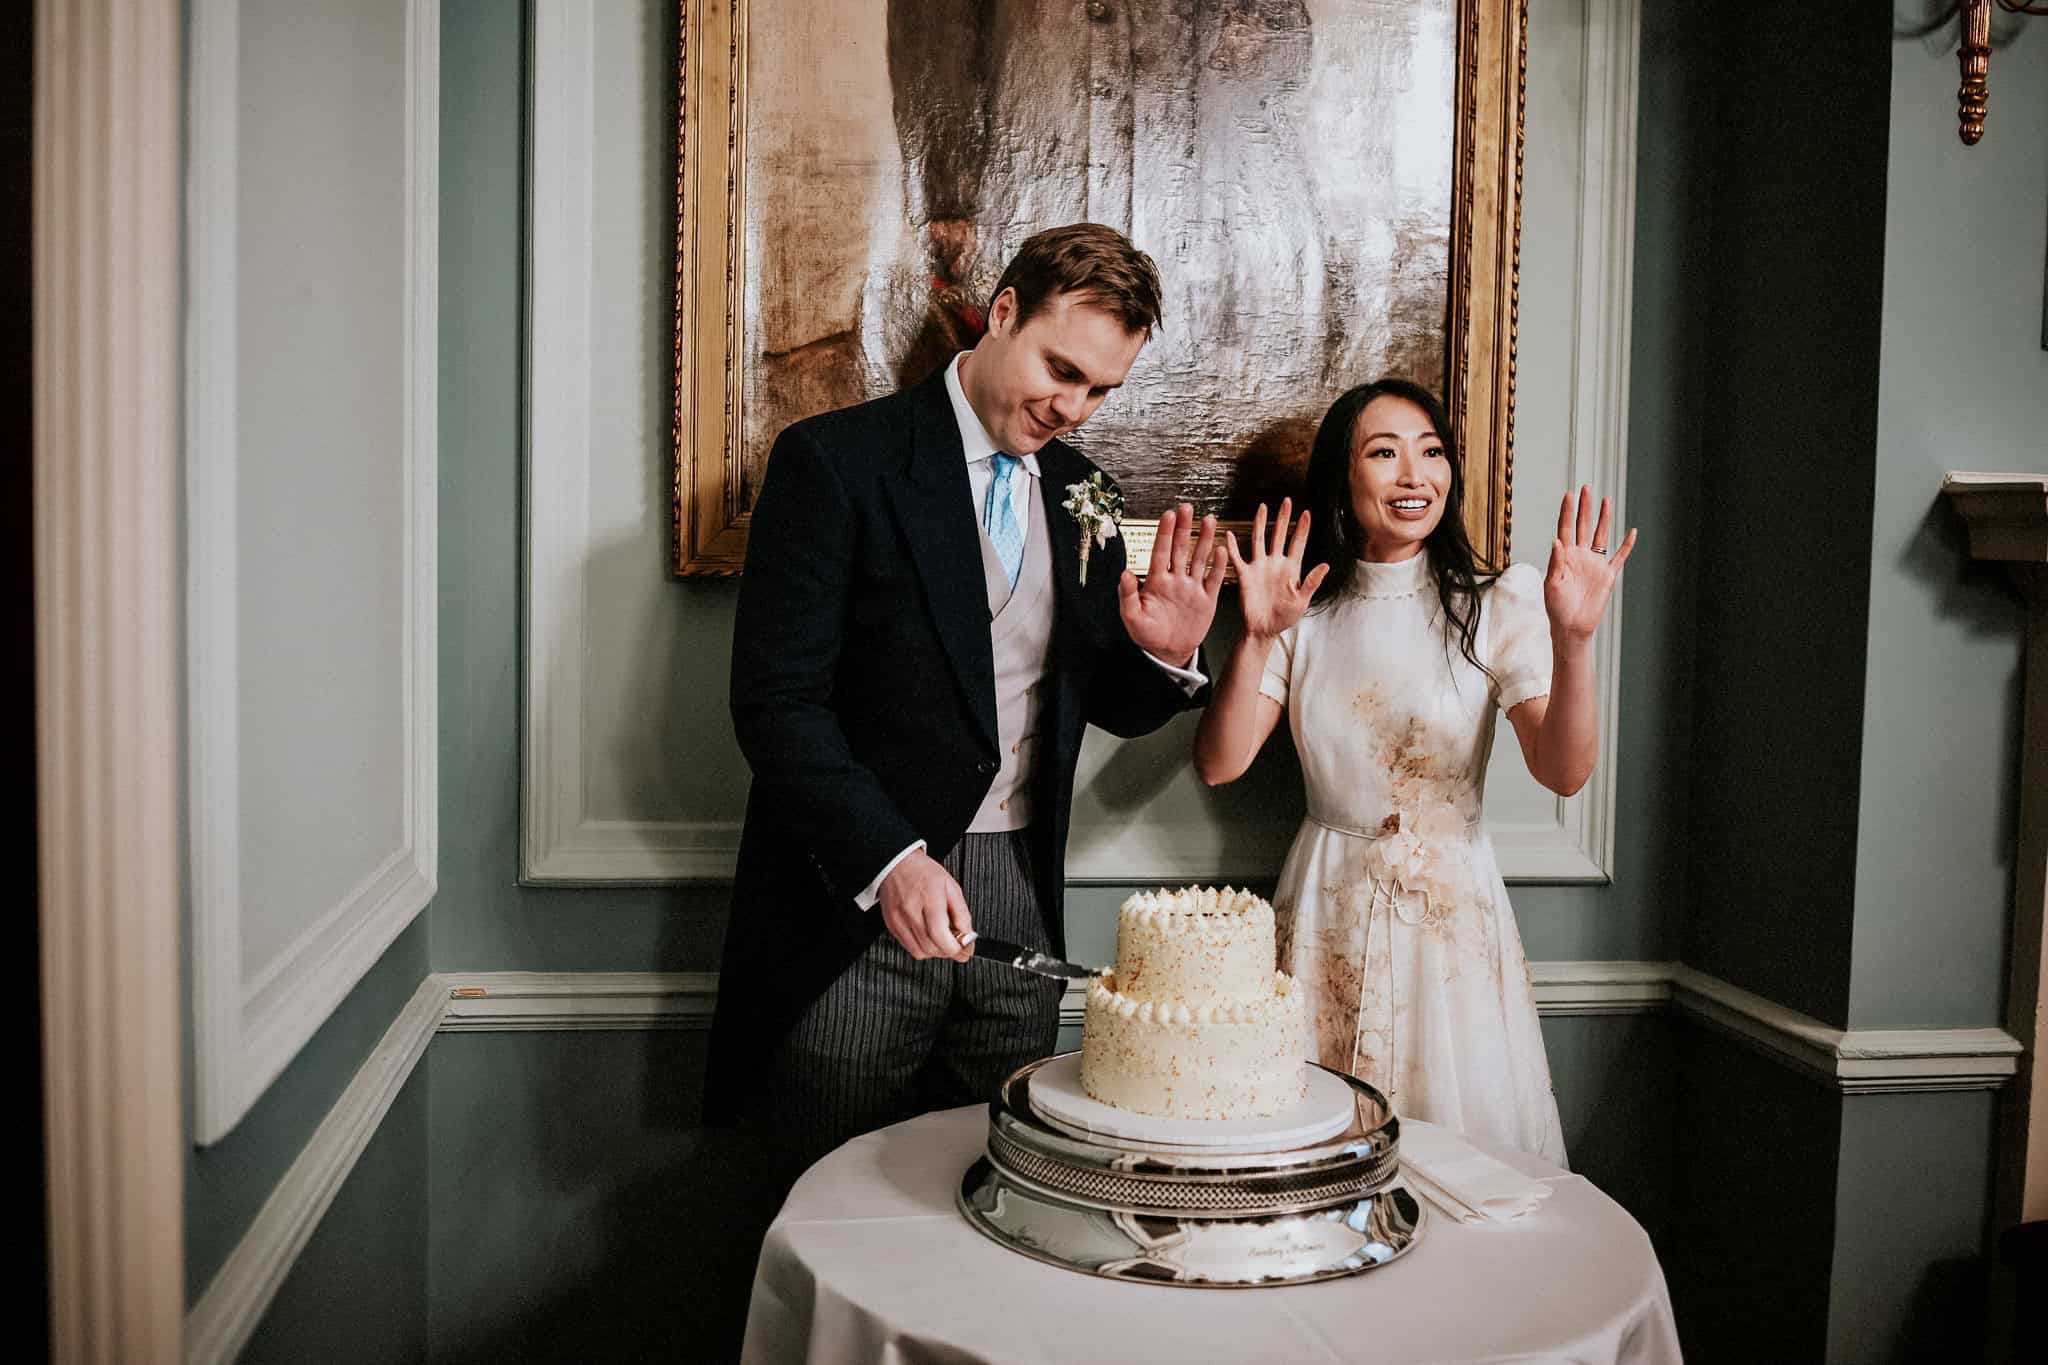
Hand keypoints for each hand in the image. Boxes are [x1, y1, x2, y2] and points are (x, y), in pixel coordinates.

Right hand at [876, 850, 972, 961]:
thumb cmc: (924, 873)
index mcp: (929, 898)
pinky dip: (923, 948)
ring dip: (937, 952)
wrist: (896, 864)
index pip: (940, 934)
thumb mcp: (951, 886)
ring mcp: (899, 920)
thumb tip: (968, 936)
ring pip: (921, 952)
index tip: (966, 949)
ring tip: (943, 939)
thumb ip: (962, 913)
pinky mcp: (892, 926)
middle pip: (932, 947)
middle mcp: (911, 910)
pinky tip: (930, 937)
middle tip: (958, 945)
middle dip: (949, 951)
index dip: (955, 948)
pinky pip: (910, 948)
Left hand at [1117, 503, 1225, 665]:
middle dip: (1184, 528)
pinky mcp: (1207, 599)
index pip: (1160, 553)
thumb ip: (1127, 596)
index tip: (1168, 516)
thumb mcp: (1132, 618)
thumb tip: (1124, 574)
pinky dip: (1218, 565)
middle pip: (1180, 549)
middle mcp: (1175, 580)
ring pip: (1199, 558)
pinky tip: (1221, 550)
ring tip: (1209, 520)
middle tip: (1187, 508)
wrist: (1169, 652)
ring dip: (1204, 540)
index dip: (1164, 534)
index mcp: (1156, 582)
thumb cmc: (1148, 635)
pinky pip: (1214, 579)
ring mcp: (1192, 588)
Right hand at [1224, 498, 1328, 640]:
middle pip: (1279, 535)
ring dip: (1261, 523)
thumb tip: (1325, 565)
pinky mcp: (1245, 575)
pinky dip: (1232, 546)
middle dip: (1283, 518)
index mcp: (1291, 569)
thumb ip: (1312, 582)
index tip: (1306, 513)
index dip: (1302, 528)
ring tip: (1263, 507)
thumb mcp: (1302, 600)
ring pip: (1259, 539)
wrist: (1263, 629)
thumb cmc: (1284, 617)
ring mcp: (1259, 567)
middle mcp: (1275, 564)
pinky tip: (1229, 534)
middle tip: (1286, 501)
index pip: (1298, 543)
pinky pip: (1237, 557)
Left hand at [1545, 485, 1635, 641]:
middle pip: (1583, 526)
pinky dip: (1627, 545)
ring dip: (1604, 518)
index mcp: (1564, 556)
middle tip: (1586, 488)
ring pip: (1601, 535)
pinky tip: (1632, 532)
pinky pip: (1619, 557)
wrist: (1572, 627)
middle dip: (1585, 507)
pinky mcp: (1607, 575)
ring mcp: (1595, 564)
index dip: (1567, 512)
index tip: (1568, 495)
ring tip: (1606, 500)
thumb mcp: (1552, 583)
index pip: (1565, 528)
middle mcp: (1580, 556)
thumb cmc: (1557, 607)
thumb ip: (1555, 561)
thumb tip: (1556, 540)